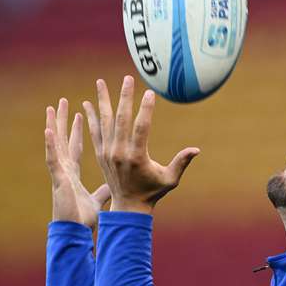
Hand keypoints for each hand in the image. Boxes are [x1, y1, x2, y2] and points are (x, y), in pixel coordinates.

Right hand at [45, 97, 110, 225]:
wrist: (76, 232)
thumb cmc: (83, 220)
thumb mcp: (97, 200)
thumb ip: (103, 191)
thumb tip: (113, 185)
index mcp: (73, 174)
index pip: (75, 147)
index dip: (77, 132)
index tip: (81, 115)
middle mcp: (65, 169)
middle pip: (63, 140)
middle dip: (64, 121)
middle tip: (63, 102)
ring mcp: (60, 173)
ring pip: (55, 144)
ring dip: (53, 125)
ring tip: (52, 107)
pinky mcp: (58, 179)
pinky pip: (53, 159)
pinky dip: (50, 145)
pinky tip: (48, 130)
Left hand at [82, 76, 199, 214]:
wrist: (127, 207)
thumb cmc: (152, 192)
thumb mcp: (170, 179)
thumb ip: (181, 162)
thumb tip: (196, 150)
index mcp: (137, 157)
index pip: (141, 127)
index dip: (146, 109)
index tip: (149, 93)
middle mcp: (119, 152)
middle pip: (121, 119)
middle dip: (124, 97)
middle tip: (127, 78)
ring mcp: (107, 152)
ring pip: (105, 122)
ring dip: (103, 100)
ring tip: (100, 82)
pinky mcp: (100, 154)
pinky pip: (95, 132)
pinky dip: (91, 117)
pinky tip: (88, 103)